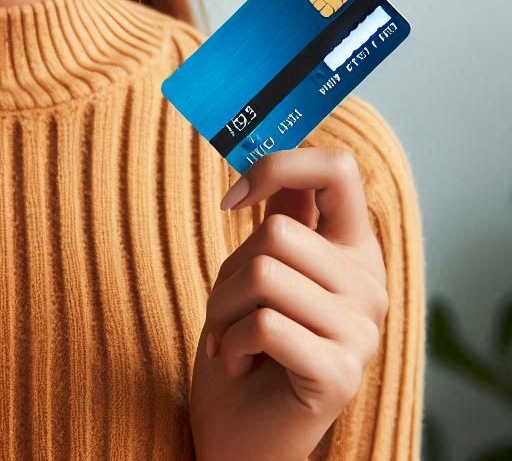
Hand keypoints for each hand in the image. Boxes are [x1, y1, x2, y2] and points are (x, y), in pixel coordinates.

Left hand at [189, 146, 389, 460]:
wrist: (240, 434)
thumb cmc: (245, 346)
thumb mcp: (258, 272)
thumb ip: (283, 218)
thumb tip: (276, 159)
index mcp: (354, 252)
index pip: (339, 168)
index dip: (279, 165)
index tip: (233, 198)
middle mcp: (370, 287)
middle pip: (276, 232)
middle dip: (228, 270)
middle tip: (230, 310)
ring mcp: (362, 332)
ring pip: (263, 274)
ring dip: (222, 308)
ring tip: (232, 338)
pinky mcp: (341, 373)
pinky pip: (263, 323)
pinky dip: (229, 342)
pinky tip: (240, 364)